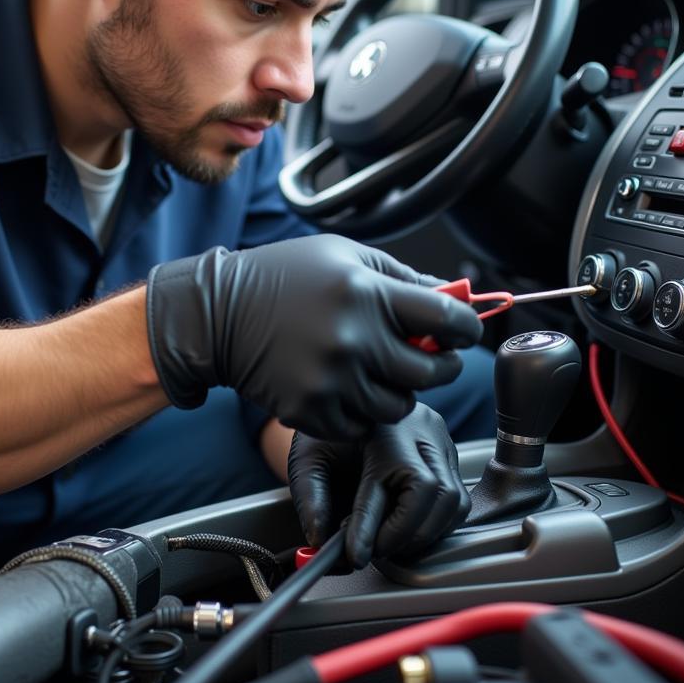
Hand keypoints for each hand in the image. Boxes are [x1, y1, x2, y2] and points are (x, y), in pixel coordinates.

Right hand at [146, 234, 481, 441]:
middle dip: (438, 364)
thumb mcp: (343, 255)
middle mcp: (352, 338)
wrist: (218, 314)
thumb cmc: (282, 277)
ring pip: (399, 405)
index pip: (448, 319)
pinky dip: (361, 413)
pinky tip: (344, 387)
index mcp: (365, 292)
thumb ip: (401, 276)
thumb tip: (453, 299)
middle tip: (425, 356)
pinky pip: (362, 427)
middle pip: (431, 371)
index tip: (461, 332)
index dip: (465, 328)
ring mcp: (331, 379)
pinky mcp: (310, 410)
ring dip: (397, 391)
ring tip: (376, 371)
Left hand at [287, 403, 470, 566]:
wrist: (347, 407)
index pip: (386, 485)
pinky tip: (408, 530)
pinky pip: (458, 502)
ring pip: (453, 502)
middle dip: (405, 534)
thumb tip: (321, 540)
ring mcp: (440, 441)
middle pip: (435, 493)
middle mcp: (420, 430)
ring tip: (391, 543)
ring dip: (424, 534)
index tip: (356, 554)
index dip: (371, 527)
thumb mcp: (307, 460)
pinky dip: (436, 526)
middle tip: (376, 551)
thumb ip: (311, 498)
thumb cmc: (328, 435)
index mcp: (382, 428)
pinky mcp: (450, 455)